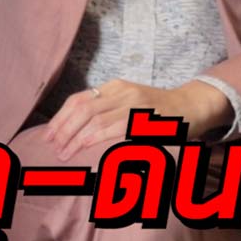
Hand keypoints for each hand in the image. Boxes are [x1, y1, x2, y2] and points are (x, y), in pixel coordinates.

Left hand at [43, 78, 232, 160]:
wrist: (192, 107)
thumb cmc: (159, 111)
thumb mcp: (130, 104)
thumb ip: (108, 112)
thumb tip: (76, 133)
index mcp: (114, 86)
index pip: (78, 99)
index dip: (60, 118)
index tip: (48, 136)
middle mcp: (121, 91)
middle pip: (81, 108)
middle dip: (62, 129)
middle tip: (52, 148)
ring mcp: (132, 102)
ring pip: (93, 118)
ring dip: (74, 138)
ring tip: (63, 154)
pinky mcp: (143, 116)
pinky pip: (113, 127)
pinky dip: (95, 137)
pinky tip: (83, 147)